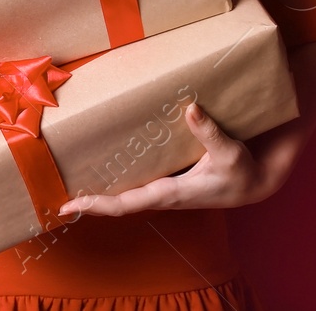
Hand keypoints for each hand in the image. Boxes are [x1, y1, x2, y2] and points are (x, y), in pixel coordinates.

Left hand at [55, 102, 283, 218]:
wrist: (258, 180)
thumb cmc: (244, 171)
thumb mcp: (230, 152)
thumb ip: (210, 133)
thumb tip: (190, 109)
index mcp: (171, 193)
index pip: (125, 204)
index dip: (97, 205)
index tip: (70, 206)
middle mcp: (162, 194)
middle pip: (117, 202)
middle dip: (89, 201)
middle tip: (57, 195)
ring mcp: (164, 188)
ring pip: (125, 193)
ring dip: (100, 191)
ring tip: (71, 178)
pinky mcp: (169, 179)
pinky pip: (136, 182)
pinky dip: (118, 179)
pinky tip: (104, 164)